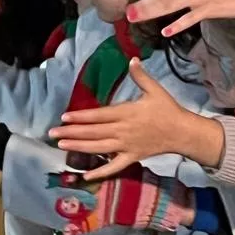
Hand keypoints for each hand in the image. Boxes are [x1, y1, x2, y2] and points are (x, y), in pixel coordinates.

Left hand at [48, 58, 224, 179]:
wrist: (182, 132)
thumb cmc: (167, 110)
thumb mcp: (155, 90)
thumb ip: (140, 76)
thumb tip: (132, 60)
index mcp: (126, 113)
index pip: (99, 115)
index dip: (81, 117)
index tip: (64, 117)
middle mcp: (123, 131)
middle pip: (93, 132)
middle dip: (72, 133)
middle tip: (52, 134)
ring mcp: (126, 146)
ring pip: (98, 148)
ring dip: (79, 148)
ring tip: (61, 146)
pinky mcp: (131, 157)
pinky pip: (114, 167)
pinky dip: (100, 171)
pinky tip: (85, 174)